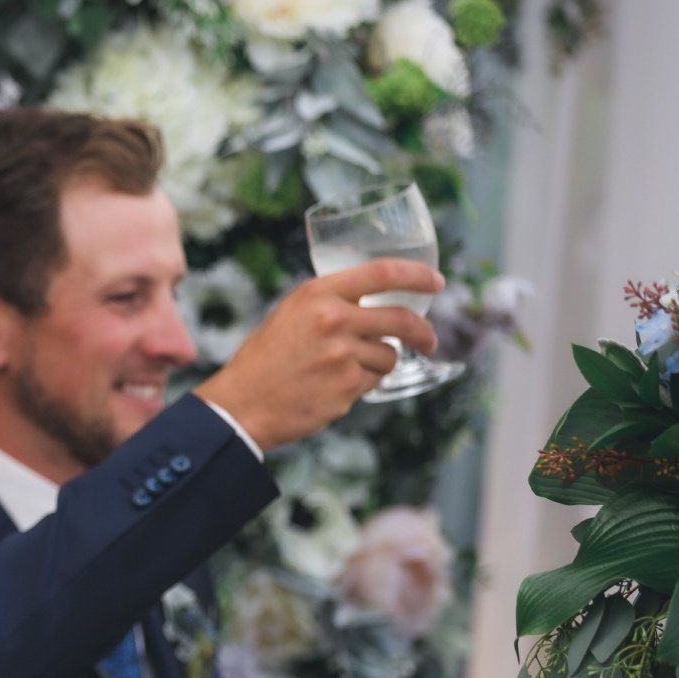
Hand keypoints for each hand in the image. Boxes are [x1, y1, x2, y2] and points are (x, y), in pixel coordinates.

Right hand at [195, 258, 442, 452]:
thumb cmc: (265, 360)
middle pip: (401, 318)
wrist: (242, 404)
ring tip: (341, 372)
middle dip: (422, 332)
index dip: (417, 275)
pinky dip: (360, 386)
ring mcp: (342, 354)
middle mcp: (332, 319)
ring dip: (376, 365)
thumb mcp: (291, 315)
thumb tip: (378, 305)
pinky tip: (331, 388)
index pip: (382, 273)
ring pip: (389, 356)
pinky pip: (374, 381)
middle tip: (428, 340)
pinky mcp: (347, 386)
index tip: (436, 282)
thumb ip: (331, 305)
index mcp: (317, 294)